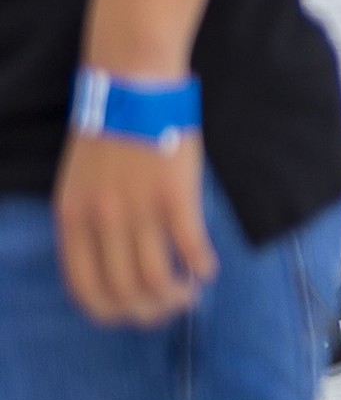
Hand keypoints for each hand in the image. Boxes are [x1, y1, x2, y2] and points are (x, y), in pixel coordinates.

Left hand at [54, 125, 213, 326]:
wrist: (133, 86)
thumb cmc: (110, 131)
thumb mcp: (79, 183)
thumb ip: (89, 222)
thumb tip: (112, 263)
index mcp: (73, 218)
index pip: (85, 289)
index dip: (112, 313)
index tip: (134, 313)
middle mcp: (102, 221)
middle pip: (124, 293)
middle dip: (151, 312)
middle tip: (171, 306)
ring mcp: (138, 210)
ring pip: (157, 280)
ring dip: (178, 296)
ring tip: (191, 291)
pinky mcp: (175, 196)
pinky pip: (191, 249)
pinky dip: (203, 267)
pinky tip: (208, 267)